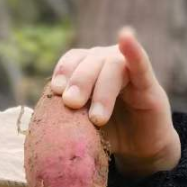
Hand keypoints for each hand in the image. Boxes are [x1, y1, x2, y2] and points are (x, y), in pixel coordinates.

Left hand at [50, 27, 180, 177]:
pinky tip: (126, 37)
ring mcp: (130, 71)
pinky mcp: (149, 85)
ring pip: (112, 66)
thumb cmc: (109, 133)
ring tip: (96, 119)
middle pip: (90, 61)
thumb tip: (36, 121)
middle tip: (71, 103)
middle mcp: (108, 63)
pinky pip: (140, 64)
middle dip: (79, 81)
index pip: (73, 60)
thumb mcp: (82, 126)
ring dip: (101, 91)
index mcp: (89, 69)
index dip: (63, 71)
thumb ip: (65, 117)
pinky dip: (133, 51)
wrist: (141, 150)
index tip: (55, 92)